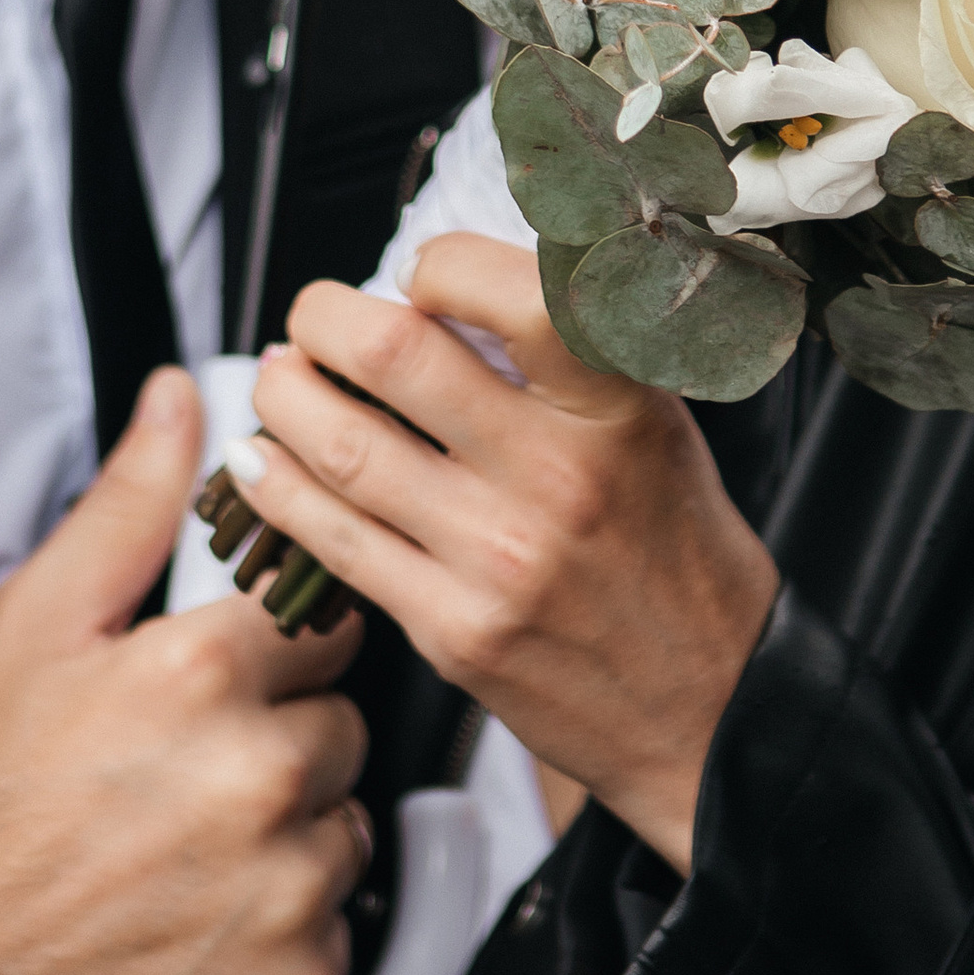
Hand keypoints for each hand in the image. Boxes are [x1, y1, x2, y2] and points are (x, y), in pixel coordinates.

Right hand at [0, 366, 371, 974]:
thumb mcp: (37, 623)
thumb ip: (130, 502)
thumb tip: (181, 396)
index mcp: (206, 672)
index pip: (322, 625)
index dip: (272, 653)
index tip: (223, 685)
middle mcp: (259, 778)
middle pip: (340, 727)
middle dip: (280, 743)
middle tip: (188, 776)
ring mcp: (282, 893)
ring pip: (344, 828)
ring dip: (290, 838)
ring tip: (190, 852)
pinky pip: (338, 933)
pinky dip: (287, 935)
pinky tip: (205, 925)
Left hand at [239, 237, 777, 874]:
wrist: (711, 711)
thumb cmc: (677, 553)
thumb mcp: (654, 423)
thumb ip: (565, 356)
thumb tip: (448, 292)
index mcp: (617, 405)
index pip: (506, 290)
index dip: (436, 263)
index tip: (416, 272)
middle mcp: (556, 475)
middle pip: (394, 356)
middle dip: (324, 318)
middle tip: (313, 315)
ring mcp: (497, 559)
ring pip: (344, 448)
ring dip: (286, 397)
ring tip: (279, 377)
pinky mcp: (453, 631)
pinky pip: (338, 543)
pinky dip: (282, 490)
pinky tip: (261, 461)